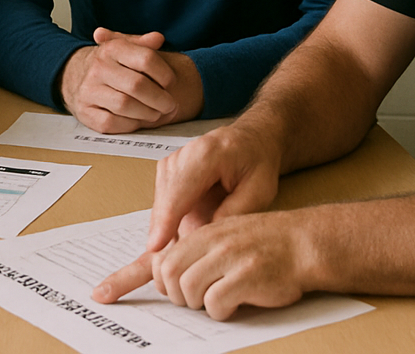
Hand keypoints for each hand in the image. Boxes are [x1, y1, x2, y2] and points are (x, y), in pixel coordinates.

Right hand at [58, 28, 201, 132]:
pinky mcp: (85, 112)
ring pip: (125, 105)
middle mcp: (99, 68)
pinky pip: (112, 123)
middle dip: (160, 99)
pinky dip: (130, 124)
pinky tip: (137, 120)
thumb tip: (158, 38)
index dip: (165, 74)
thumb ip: (142, 44)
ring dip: (148, 114)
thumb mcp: (123, 48)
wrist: (71, 75)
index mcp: (112, 49)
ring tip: (157, 113)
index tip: (171, 83)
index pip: (146, 59)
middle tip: (170, 105)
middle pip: (138, 85)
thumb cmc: (109, 64)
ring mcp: (89, 90)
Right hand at [93, 122, 282, 303]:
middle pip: (164, 204)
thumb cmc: (256, 161)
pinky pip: (162, 209)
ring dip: (166, 236)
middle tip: (164, 275)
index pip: (179, 191)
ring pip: (160, 210)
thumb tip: (205, 240)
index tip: (156, 248)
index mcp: (205, 154)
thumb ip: (233, 213)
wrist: (249, 139)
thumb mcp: (259, 189)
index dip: (166, 222)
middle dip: (163, 237)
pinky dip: (167, 230)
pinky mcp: (165, 177)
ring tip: (169, 268)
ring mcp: (169, 166)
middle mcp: (180, 157)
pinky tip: (172, 249)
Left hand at [134, 212, 309, 319]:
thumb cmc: (266, 244)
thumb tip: (162, 271)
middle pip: (170, 275)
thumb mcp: (226, 235)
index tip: (170, 291)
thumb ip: (197, 250)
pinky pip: (215, 302)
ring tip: (217, 301)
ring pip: (189, 289)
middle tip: (195, 300)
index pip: (162, 258)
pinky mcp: (247, 277)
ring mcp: (231, 258)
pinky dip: (221, 311)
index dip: (160, 281)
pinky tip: (235, 305)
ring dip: (199, 304)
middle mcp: (214, 242)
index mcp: (205, 233)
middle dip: (177, 295)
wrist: (304, 243)